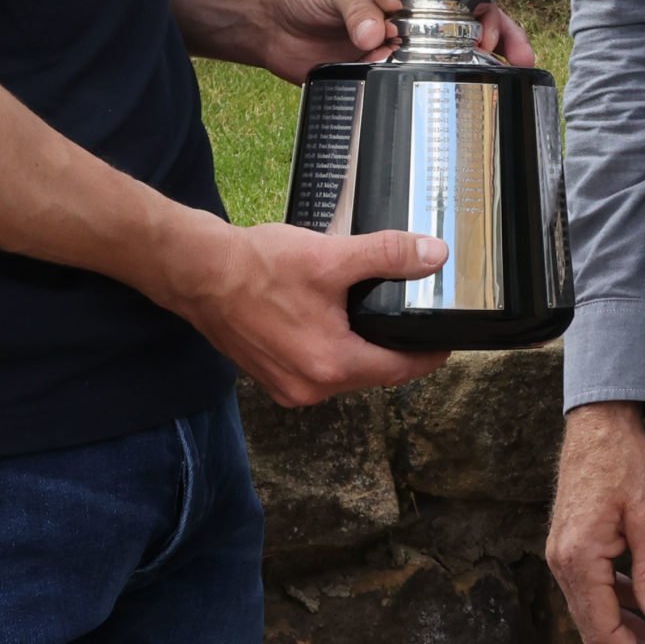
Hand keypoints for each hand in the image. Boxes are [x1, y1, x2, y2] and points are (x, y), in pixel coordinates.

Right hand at [155, 218, 450, 405]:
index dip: (428, 353)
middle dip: (393, 348)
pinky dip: (330, 349)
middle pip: (373, 373)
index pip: (401, 370)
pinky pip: (316, 369)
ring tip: (372, 315)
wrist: (198, 274)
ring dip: (359, 348)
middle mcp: (311, 388)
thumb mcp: (331, 256)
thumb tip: (432, 255)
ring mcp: (287, 387)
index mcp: (332, 365)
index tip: (446, 340)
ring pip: (343, 371)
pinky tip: (330, 320)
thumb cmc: (258, 267)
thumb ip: (387, 256)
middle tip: (411, 319)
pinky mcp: (270, 377)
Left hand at [254, 0, 534, 83]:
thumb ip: (355, 4)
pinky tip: (441, 104)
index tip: (494, 29)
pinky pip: (408, 89)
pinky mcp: (376, 79)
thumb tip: (375, 34)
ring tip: (495, 86)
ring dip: (469, 72)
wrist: (267, 23)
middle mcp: (407, 21)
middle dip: (498, 43)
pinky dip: (425, 96)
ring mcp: (395, 52)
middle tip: (517, 60)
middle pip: (464, 30)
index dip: (484, 11)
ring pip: (443, 62)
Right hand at [548, 401, 644, 641]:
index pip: (602, 629)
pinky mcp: (568, 543)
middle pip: (593, 625)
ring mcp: (561, 552)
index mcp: (579, 557)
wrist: (598, 422)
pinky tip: (644, 604)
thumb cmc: (624, 461)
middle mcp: (561, 561)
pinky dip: (616, 600)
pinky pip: (589, 586)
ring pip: (591, 608)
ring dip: (625, 625)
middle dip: (631, 643)